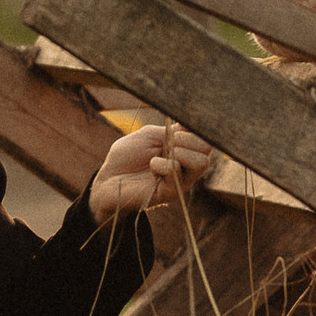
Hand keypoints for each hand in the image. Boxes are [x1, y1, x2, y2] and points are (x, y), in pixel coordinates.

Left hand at [90, 124, 212, 220]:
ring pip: (201, 162)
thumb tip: (192, 123)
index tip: (175, 127)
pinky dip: (164, 164)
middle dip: (187, 139)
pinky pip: (177, 172)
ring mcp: (182, 181)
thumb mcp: (150, 134)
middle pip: (207, 148)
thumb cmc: (127, 156)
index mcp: (183, 149)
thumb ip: (172, 130)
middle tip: (167, 143)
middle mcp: (187, 165)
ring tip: (161, 154)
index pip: (204, 136)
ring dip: (180, 152)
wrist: (108, 179)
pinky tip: (152, 166)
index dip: (193, 128)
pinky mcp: (171, 193)